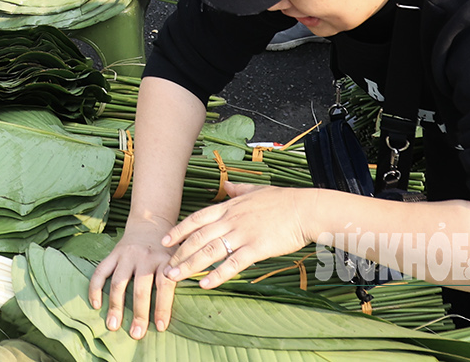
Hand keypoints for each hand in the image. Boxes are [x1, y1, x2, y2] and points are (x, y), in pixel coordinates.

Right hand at [88, 216, 175, 337]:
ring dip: (115, 306)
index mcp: (164, 260)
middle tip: (136, 334)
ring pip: (118, 282)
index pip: (164, 286)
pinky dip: (95, 288)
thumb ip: (178, 279)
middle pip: (140, 288)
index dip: (163, 307)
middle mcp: (145, 257)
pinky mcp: (113, 253)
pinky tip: (95, 305)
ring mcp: (127, 255)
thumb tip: (179, 307)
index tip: (160, 327)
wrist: (151, 224)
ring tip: (113, 326)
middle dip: (138, 313)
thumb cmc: (167, 250)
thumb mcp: (179, 260)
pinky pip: (101, 271)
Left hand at [159, 182, 313, 290]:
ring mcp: (242, 234)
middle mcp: (231, 220)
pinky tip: (205, 284)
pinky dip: (217, 274)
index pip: (196, 218)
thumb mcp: (256, 190)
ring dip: (190, 265)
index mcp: (229, 206)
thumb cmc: (283, 201)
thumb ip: (238, 190)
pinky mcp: (256, 248)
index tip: (165, 240)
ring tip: (175, 277)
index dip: (179, 230)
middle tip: (164, 268)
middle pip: (198, 237)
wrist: (305, 209)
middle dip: (179, 253)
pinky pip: (232, 263)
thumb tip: (226, 185)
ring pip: (210, 251)